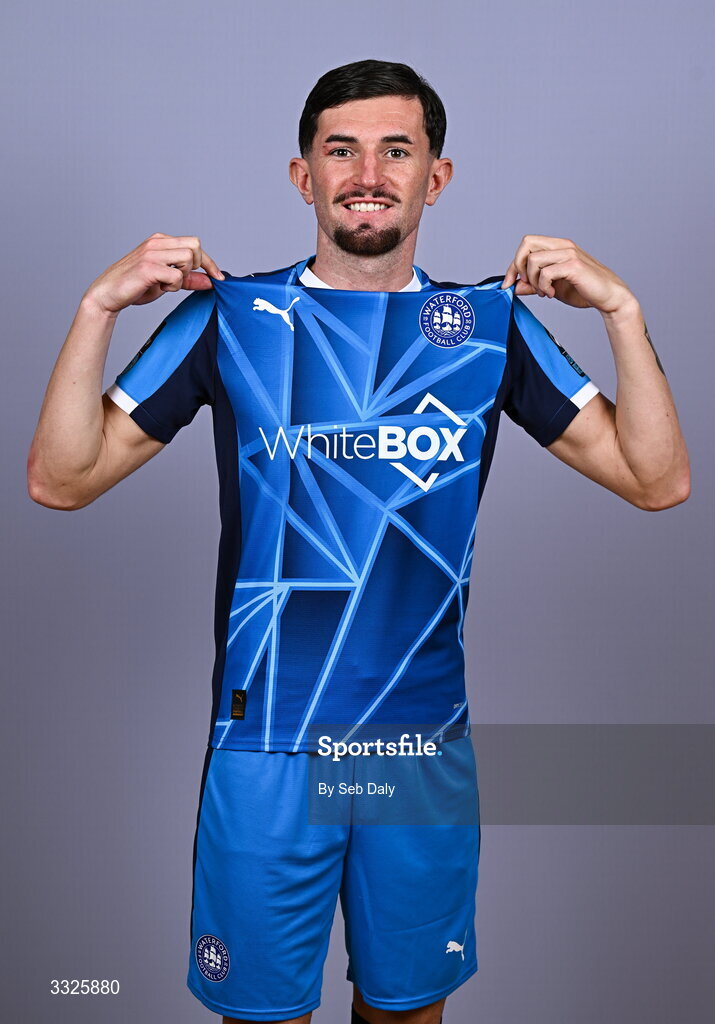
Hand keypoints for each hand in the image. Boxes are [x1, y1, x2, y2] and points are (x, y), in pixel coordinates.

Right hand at [83, 233, 224, 316]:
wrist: (108, 294)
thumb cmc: (135, 286)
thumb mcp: (166, 282)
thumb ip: (188, 279)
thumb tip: (210, 281)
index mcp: (160, 241)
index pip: (194, 244)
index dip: (210, 262)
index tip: (218, 277)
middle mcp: (156, 242)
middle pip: (195, 246)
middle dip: (197, 266)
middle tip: (181, 279)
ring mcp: (152, 253)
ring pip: (188, 258)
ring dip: (183, 276)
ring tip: (166, 283)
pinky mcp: (148, 267)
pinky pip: (177, 275)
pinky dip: (173, 285)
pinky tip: (160, 287)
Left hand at [501, 234, 636, 315]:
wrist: (608, 297)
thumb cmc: (583, 290)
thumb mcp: (552, 288)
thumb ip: (534, 285)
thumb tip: (514, 286)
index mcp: (557, 246)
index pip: (526, 245)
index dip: (512, 265)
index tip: (508, 283)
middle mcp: (563, 245)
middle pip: (526, 243)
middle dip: (518, 266)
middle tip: (527, 285)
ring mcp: (569, 253)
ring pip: (533, 260)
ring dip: (534, 280)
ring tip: (544, 292)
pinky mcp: (574, 265)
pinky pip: (546, 273)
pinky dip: (544, 286)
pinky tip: (552, 294)